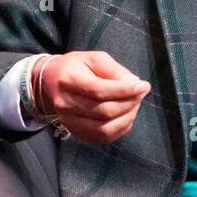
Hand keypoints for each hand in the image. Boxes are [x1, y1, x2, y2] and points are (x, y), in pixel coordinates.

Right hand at [33, 51, 150, 143]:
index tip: (144, 86)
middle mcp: (65, 103)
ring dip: (127, 117)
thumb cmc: (77, 67)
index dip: (124, 91)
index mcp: (69, 80)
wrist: (51, 81)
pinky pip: (103, 137)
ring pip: (104, 128)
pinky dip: (120, 128)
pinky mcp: (75, 131)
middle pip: (103, 111)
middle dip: (129, 103)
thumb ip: (115, 70)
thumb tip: (135, 85)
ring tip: (134, 104)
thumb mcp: (95, 59)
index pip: (98, 90)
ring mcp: (68, 121)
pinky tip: (126, 115)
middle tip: (141, 93)